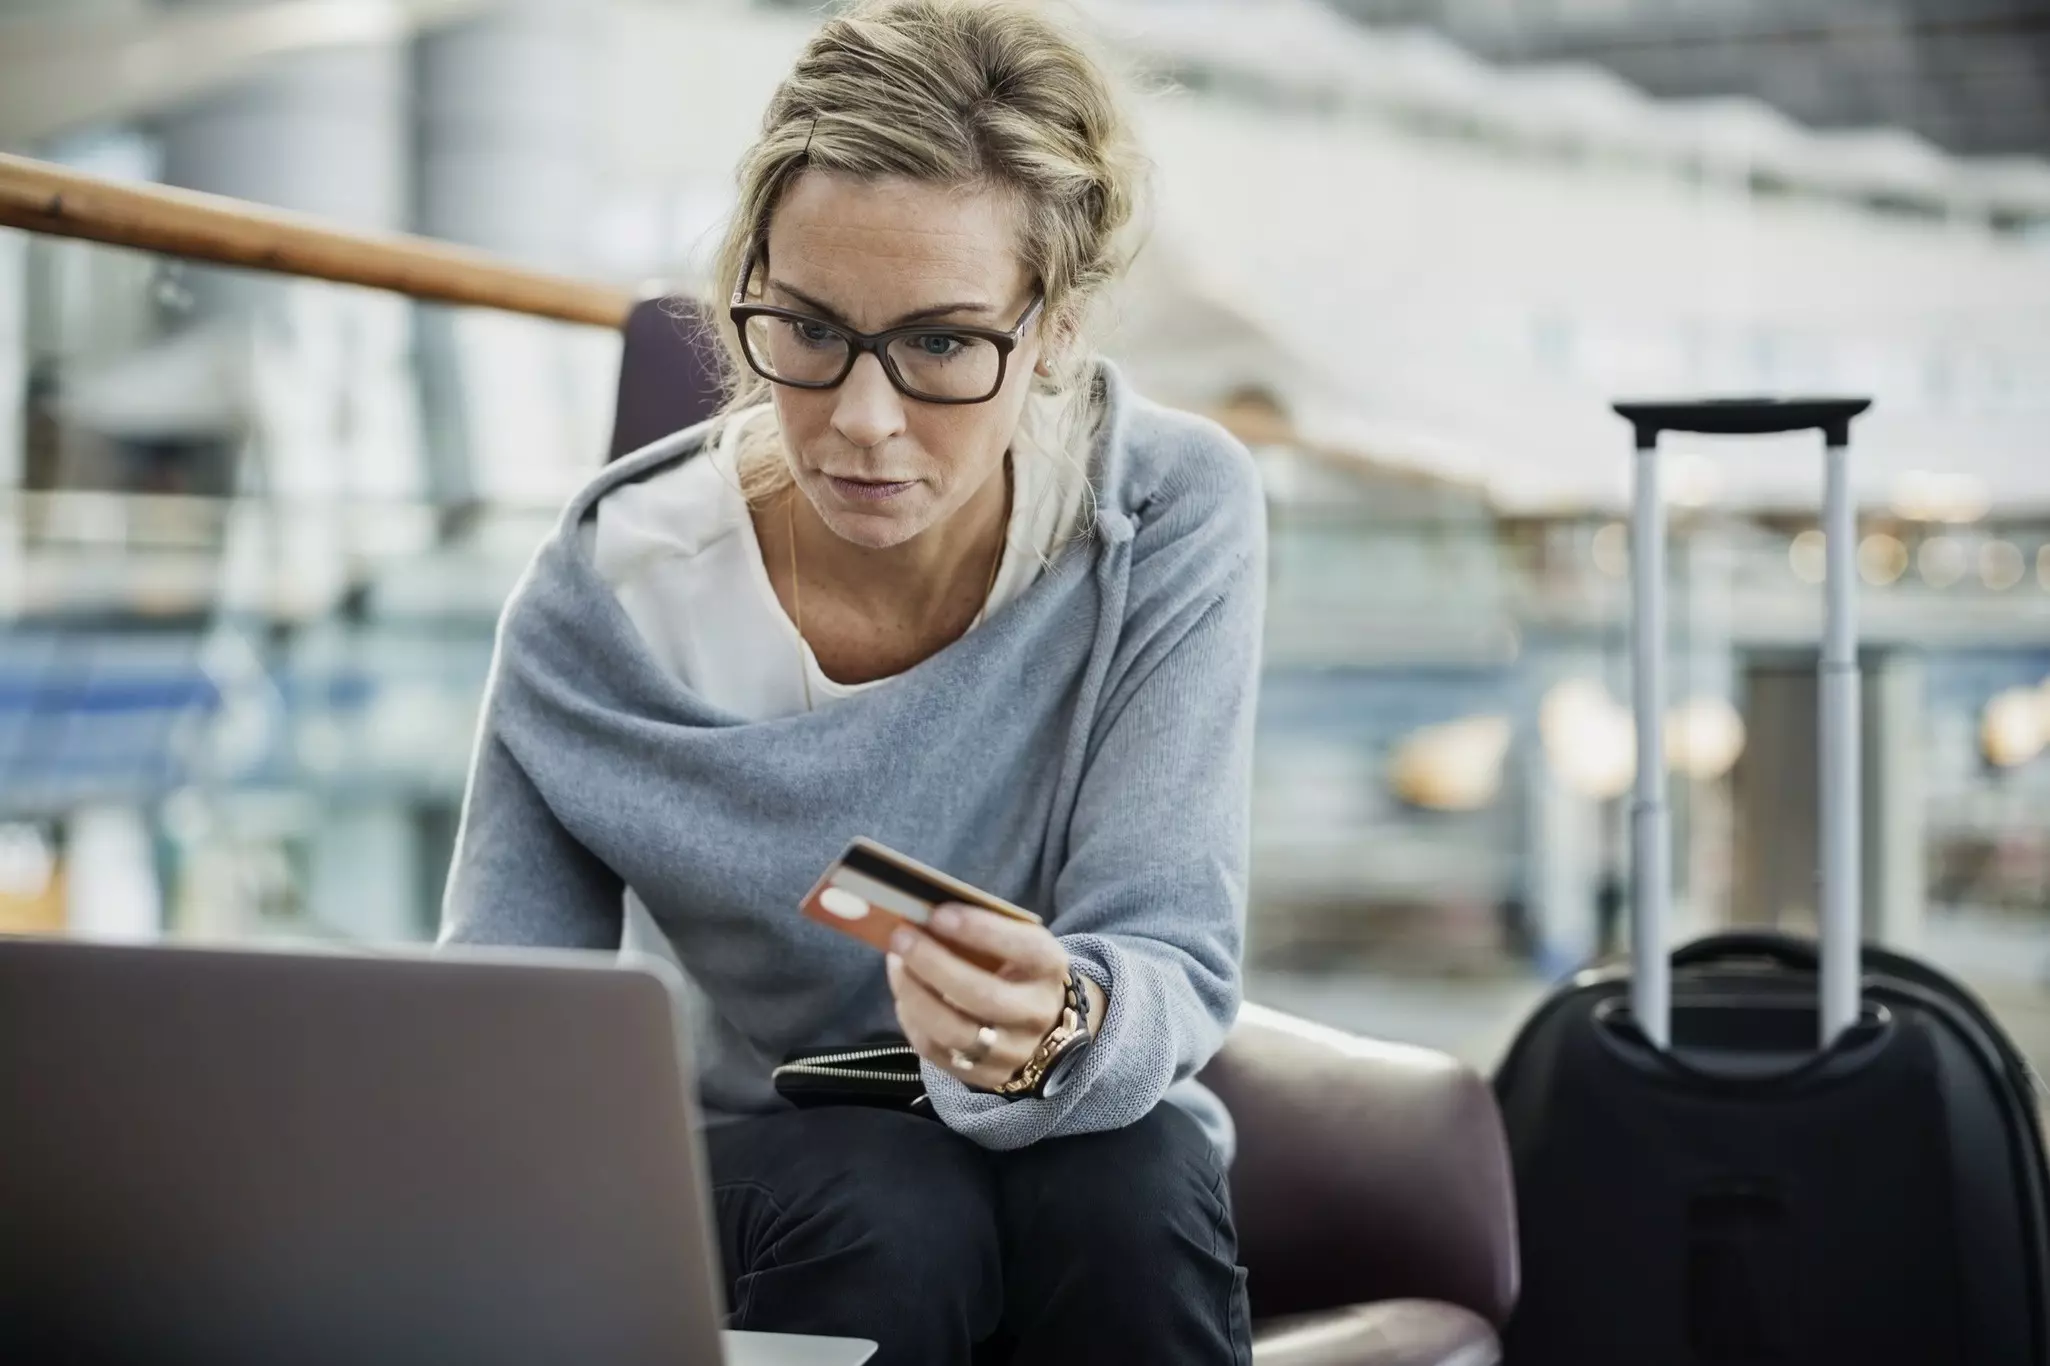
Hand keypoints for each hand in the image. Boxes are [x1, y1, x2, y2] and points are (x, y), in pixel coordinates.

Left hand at [885, 904, 1093, 1091]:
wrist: (1038, 1019)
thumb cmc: (1013, 965)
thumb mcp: (1012, 939)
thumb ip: (978, 928)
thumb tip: (921, 915)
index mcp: (1050, 968)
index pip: (1023, 948)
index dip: (979, 930)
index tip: (937, 914)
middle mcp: (1038, 1013)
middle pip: (983, 996)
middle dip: (934, 965)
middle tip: (901, 938)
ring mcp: (1015, 1050)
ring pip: (955, 1031)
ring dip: (916, 996)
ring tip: (896, 965)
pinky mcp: (988, 1076)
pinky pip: (939, 1053)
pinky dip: (914, 1023)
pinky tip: (905, 997)